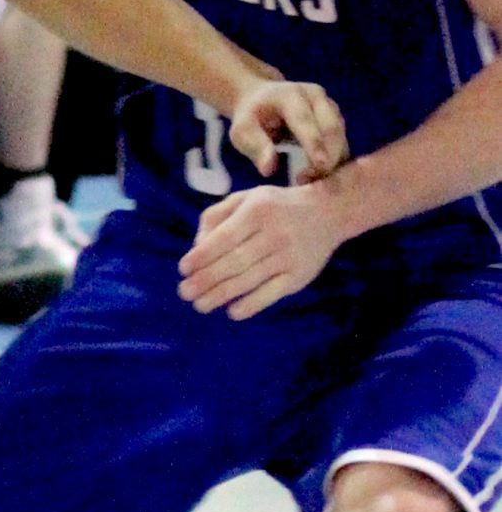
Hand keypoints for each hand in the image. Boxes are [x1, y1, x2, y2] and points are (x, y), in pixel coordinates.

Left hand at [179, 183, 346, 319]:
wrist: (329, 212)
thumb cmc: (275, 206)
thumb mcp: (245, 198)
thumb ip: (216, 216)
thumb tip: (197, 246)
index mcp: (258, 211)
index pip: (225, 238)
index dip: (202, 256)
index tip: (183, 269)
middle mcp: (275, 233)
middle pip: (235, 262)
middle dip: (205, 280)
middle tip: (184, 293)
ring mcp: (289, 257)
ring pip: (250, 280)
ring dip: (221, 296)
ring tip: (200, 305)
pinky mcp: (300, 276)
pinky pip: (272, 294)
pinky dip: (251, 305)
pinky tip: (232, 312)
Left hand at [228, 79, 348, 181]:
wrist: (261, 99)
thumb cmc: (250, 117)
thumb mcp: (242, 130)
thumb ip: (255, 146)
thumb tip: (269, 169)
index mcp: (290, 95)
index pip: (305, 120)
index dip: (314, 143)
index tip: (321, 165)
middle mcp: (315, 96)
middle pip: (332, 128)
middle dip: (328, 156)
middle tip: (310, 180)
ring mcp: (329, 105)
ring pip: (340, 136)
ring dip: (333, 160)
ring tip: (312, 179)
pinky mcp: (336, 118)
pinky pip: (342, 141)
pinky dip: (335, 159)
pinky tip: (322, 175)